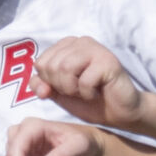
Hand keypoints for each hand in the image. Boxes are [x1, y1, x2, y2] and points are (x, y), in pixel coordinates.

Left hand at [28, 37, 143, 129]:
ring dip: (74, 90)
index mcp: (67, 45)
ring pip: (65, 69)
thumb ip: (44, 86)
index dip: (50, 83)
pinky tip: (98, 92)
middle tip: (79, 91)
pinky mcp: (107, 61)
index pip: (41, 63)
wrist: (119, 114)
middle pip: (52, 66)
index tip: (68, 89)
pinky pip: (83, 80)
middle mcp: (81, 41)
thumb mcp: (61, 95)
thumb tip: (35, 83)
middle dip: (62, 87)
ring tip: (87, 91)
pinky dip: (88, 94)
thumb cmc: (91, 101)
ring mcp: (95, 49)